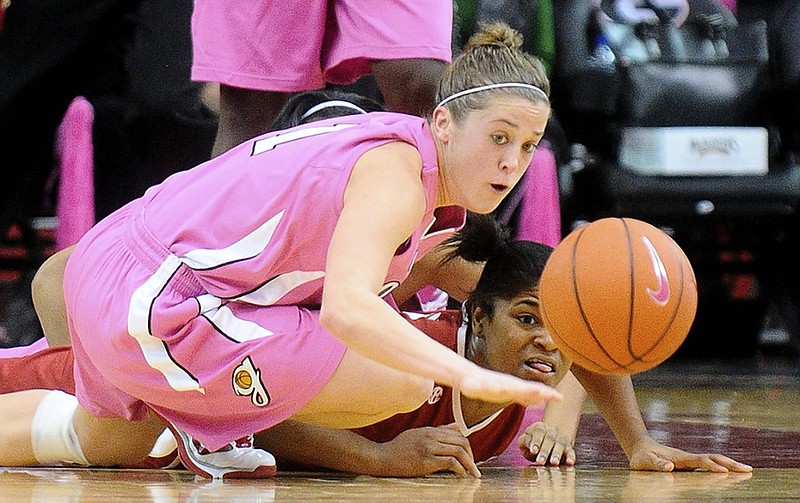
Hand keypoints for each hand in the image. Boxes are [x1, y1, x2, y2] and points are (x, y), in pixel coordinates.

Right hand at [375, 424, 480, 477]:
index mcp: (431, 430)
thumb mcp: (419, 433)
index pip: (458, 434)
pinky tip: (461, 476)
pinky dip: (460, 469)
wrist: (382, 457)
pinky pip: (450, 462)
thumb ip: (439, 430)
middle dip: (471, 456)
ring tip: (473, 474)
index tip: (470, 458)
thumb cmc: (399, 447)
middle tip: (474, 468)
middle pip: (461, 442)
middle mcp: (431, 437)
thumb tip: (457, 426)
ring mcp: (429, 448)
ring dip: (469, 464)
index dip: (467, 447)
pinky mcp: (426, 461)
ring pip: (458, 451)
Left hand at [459, 368, 562, 407]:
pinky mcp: (511, 391)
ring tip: (558, 397)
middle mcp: (511, 385)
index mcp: (504, 385)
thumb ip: (475, 389)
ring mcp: (512, 387)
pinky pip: (526, 395)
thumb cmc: (471, 383)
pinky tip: (541, 402)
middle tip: (558, 396)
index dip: (531, 392)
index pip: (521, 389)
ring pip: (532, 390)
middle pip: (531, 388)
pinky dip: (535, 398)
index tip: (542, 393)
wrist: (471, 377)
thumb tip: (473, 389)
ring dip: (544, 394)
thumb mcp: (472, 388)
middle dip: (544, 392)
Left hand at [518, 421, 575, 466]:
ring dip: (557, 454)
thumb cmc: (532, 443)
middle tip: (540, 461)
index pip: (538, 433)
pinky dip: (571, 457)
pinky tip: (570, 462)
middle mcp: (551, 432)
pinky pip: (570, 452)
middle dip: (545, 451)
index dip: (536, 442)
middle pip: (549, 439)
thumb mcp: (525, 441)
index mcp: (539, 428)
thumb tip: (530, 447)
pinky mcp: (568, 449)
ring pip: (560, 445)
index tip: (533, 451)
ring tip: (554, 462)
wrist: (547, 439)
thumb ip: (526, 442)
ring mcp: (560, 440)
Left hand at [628, 439, 752, 472]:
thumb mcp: (645, 462)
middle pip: (713, 458)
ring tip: (747, 470)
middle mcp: (688, 458)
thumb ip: (656, 464)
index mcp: (680, 458)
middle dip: (730, 464)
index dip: (712, 466)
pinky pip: (709, 466)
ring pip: (714, 461)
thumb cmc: (642, 457)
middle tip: (749, 470)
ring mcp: (690, 461)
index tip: (724, 472)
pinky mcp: (690, 465)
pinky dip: (722, 468)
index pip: (700, 461)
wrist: (641, 448)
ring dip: (730, 465)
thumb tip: (670, 467)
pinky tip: (730, 473)